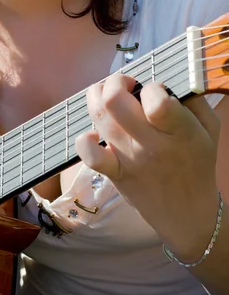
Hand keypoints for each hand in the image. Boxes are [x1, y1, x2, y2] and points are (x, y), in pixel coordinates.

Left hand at [75, 74, 220, 260]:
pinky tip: (94, 132)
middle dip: (115, 81)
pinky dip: (84, 139)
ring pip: (99, 117)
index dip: (152, 87)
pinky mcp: (114, 173)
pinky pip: (89, 155)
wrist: (188, 214)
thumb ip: (194, 100)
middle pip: (115, 101)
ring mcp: (128, 160)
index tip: (155, 91)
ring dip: (97, 96)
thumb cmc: (198, 165)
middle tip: (125, 83)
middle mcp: (150, 145)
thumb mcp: (210, 129)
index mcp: (180, 133)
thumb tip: (168, 80)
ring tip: (108, 94)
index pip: (156, 102)